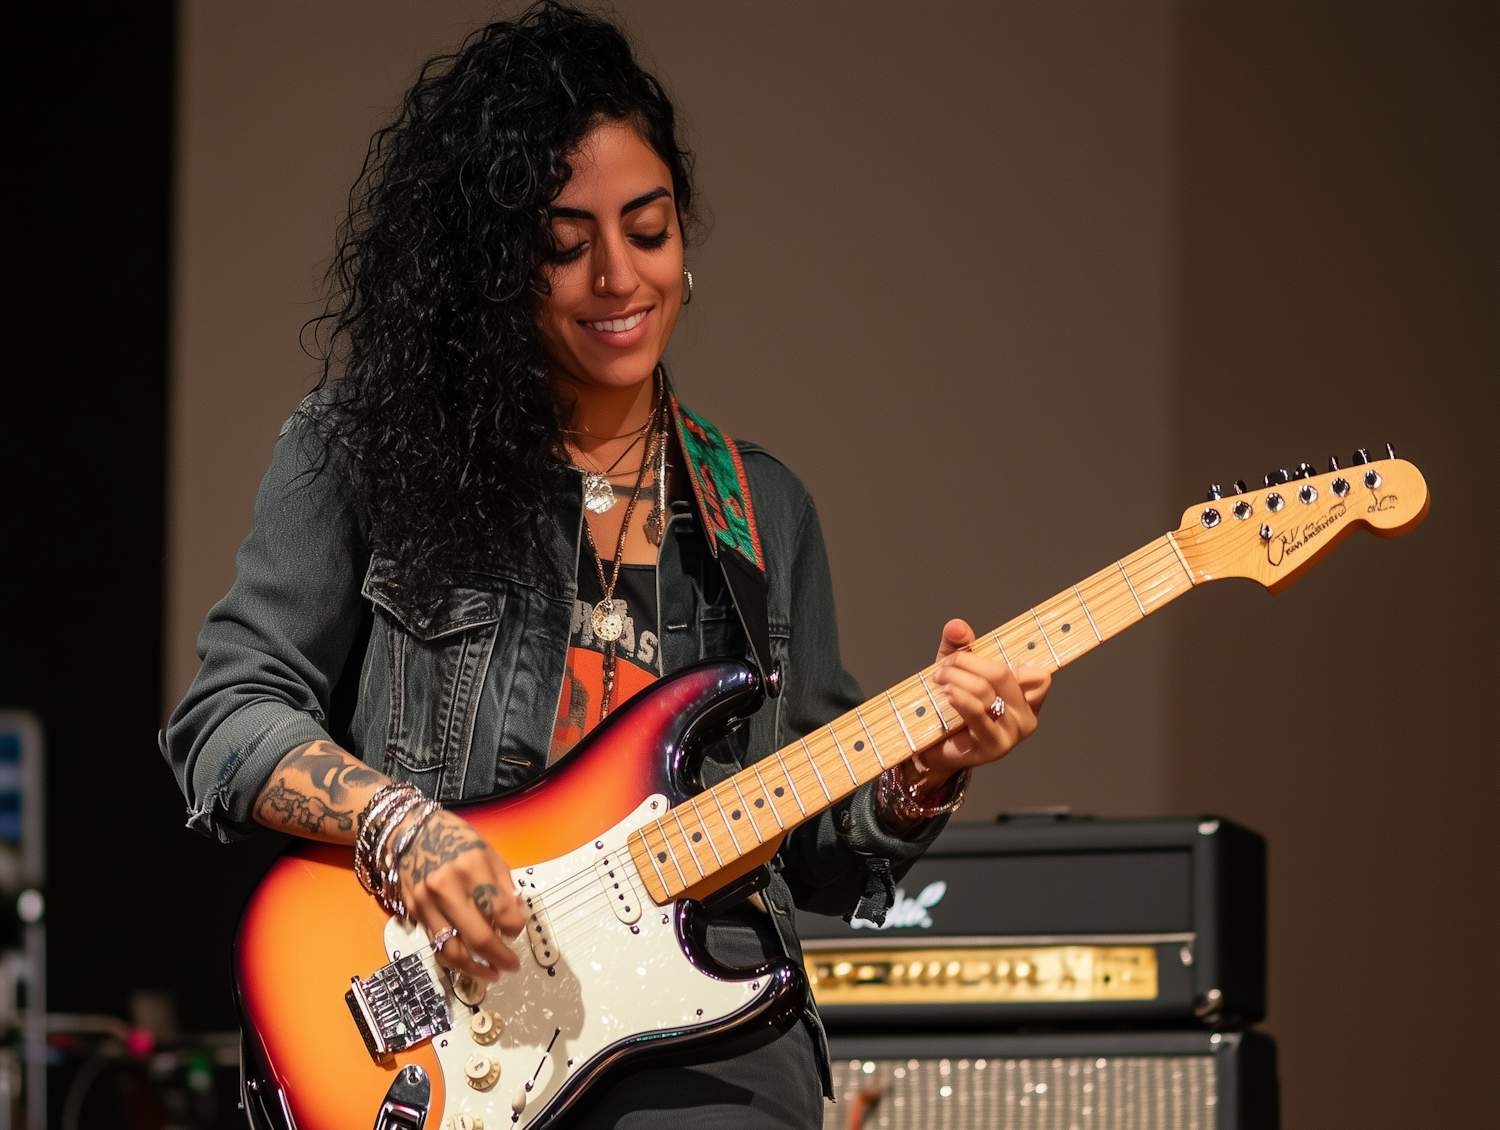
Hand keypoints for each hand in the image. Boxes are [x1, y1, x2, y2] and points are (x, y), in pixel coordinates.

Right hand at [395, 809, 528, 981]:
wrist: (409, 832)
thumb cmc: (454, 839)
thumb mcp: (487, 852)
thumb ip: (503, 885)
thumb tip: (517, 917)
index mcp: (473, 866)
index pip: (502, 911)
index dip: (516, 927)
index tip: (518, 930)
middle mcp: (449, 886)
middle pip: (479, 936)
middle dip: (500, 957)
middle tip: (512, 965)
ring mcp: (428, 902)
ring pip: (452, 950)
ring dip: (474, 969)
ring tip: (490, 974)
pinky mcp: (414, 912)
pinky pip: (436, 944)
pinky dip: (453, 957)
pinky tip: (467, 962)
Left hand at [923, 618, 1049, 786]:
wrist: (936, 747)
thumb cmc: (953, 708)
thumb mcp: (958, 671)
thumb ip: (960, 646)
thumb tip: (956, 626)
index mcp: (1028, 698)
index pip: (1039, 674)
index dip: (1003, 658)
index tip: (965, 657)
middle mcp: (1027, 716)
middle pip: (1004, 675)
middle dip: (969, 662)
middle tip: (944, 664)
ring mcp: (1013, 733)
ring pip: (987, 691)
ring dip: (957, 678)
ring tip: (939, 677)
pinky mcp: (994, 745)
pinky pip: (979, 713)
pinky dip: (961, 699)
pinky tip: (948, 693)